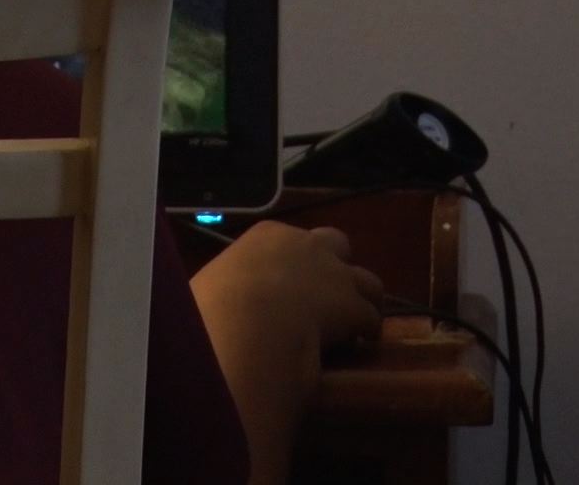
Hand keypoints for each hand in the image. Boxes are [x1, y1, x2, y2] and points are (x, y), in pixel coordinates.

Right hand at [189, 221, 383, 484]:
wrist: (250, 323)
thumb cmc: (216, 300)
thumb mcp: (208, 283)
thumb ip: (220, 284)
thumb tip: (206, 299)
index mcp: (267, 235)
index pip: (288, 237)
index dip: (292, 260)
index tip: (284, 281)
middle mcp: (307, 246)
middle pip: (336, 244)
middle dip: (335, 266)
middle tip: (323, 295)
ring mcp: (336, 274)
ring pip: (368, 280)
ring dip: (361, 298)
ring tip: (349, 322)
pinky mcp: (355, 307)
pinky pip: (371, 318)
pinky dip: (366, 330)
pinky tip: (356, 343)